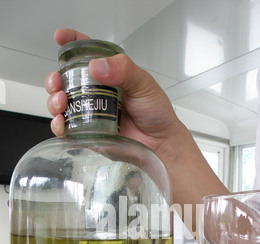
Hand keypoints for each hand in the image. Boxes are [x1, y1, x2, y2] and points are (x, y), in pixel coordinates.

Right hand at [45, 28, 181, 163]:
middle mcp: (96, 92)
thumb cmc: (155, 112)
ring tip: (61, 103)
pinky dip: (58, 126)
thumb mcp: (143, 83)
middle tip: (57, 82)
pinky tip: (62, 123)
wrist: (160, 144)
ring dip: (54, 102)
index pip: (86, 54)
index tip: (60, 38)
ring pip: (61, 105)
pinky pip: (67, 130)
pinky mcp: (88, 134)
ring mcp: (90, 113)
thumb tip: (97, 66)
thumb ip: (123, 70)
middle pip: (65, 81)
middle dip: (54, 79)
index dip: (71, 43)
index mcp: (108, 74)